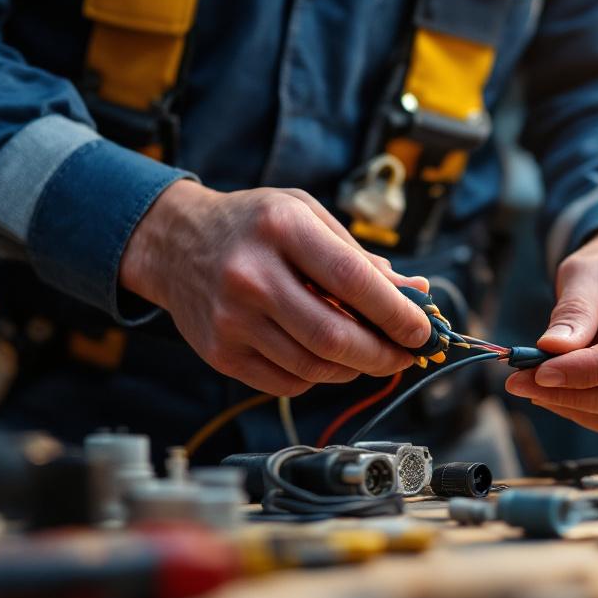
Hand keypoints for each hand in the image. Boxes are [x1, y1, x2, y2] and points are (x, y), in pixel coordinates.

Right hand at [119, 180, 431, 396]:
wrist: (174, 243)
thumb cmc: (253, 225)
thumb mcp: (306, 216)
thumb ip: (360, 256)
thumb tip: (416, 292)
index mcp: (281, 228)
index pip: (352, 280)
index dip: (396, 313)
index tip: (423, 330)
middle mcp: (252, 275)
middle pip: (334, 335)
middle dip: (383, 354)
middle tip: (406, 355)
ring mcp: (232, 318)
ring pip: (314, 365)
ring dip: (355, 368)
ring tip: (373, 355)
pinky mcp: (221, 352)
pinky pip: (288, 381)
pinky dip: (320, 375)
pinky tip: (329, 358)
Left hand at [505, 227, 597, 435]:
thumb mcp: (586, 270)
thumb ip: (573, 308)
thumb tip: (552, 349)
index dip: (591, 368)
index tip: (540, 372)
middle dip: (576, 394)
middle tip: (521, 382)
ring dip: (576, 408)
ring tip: (534, 385)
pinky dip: (588, 414)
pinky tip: (559, 393)